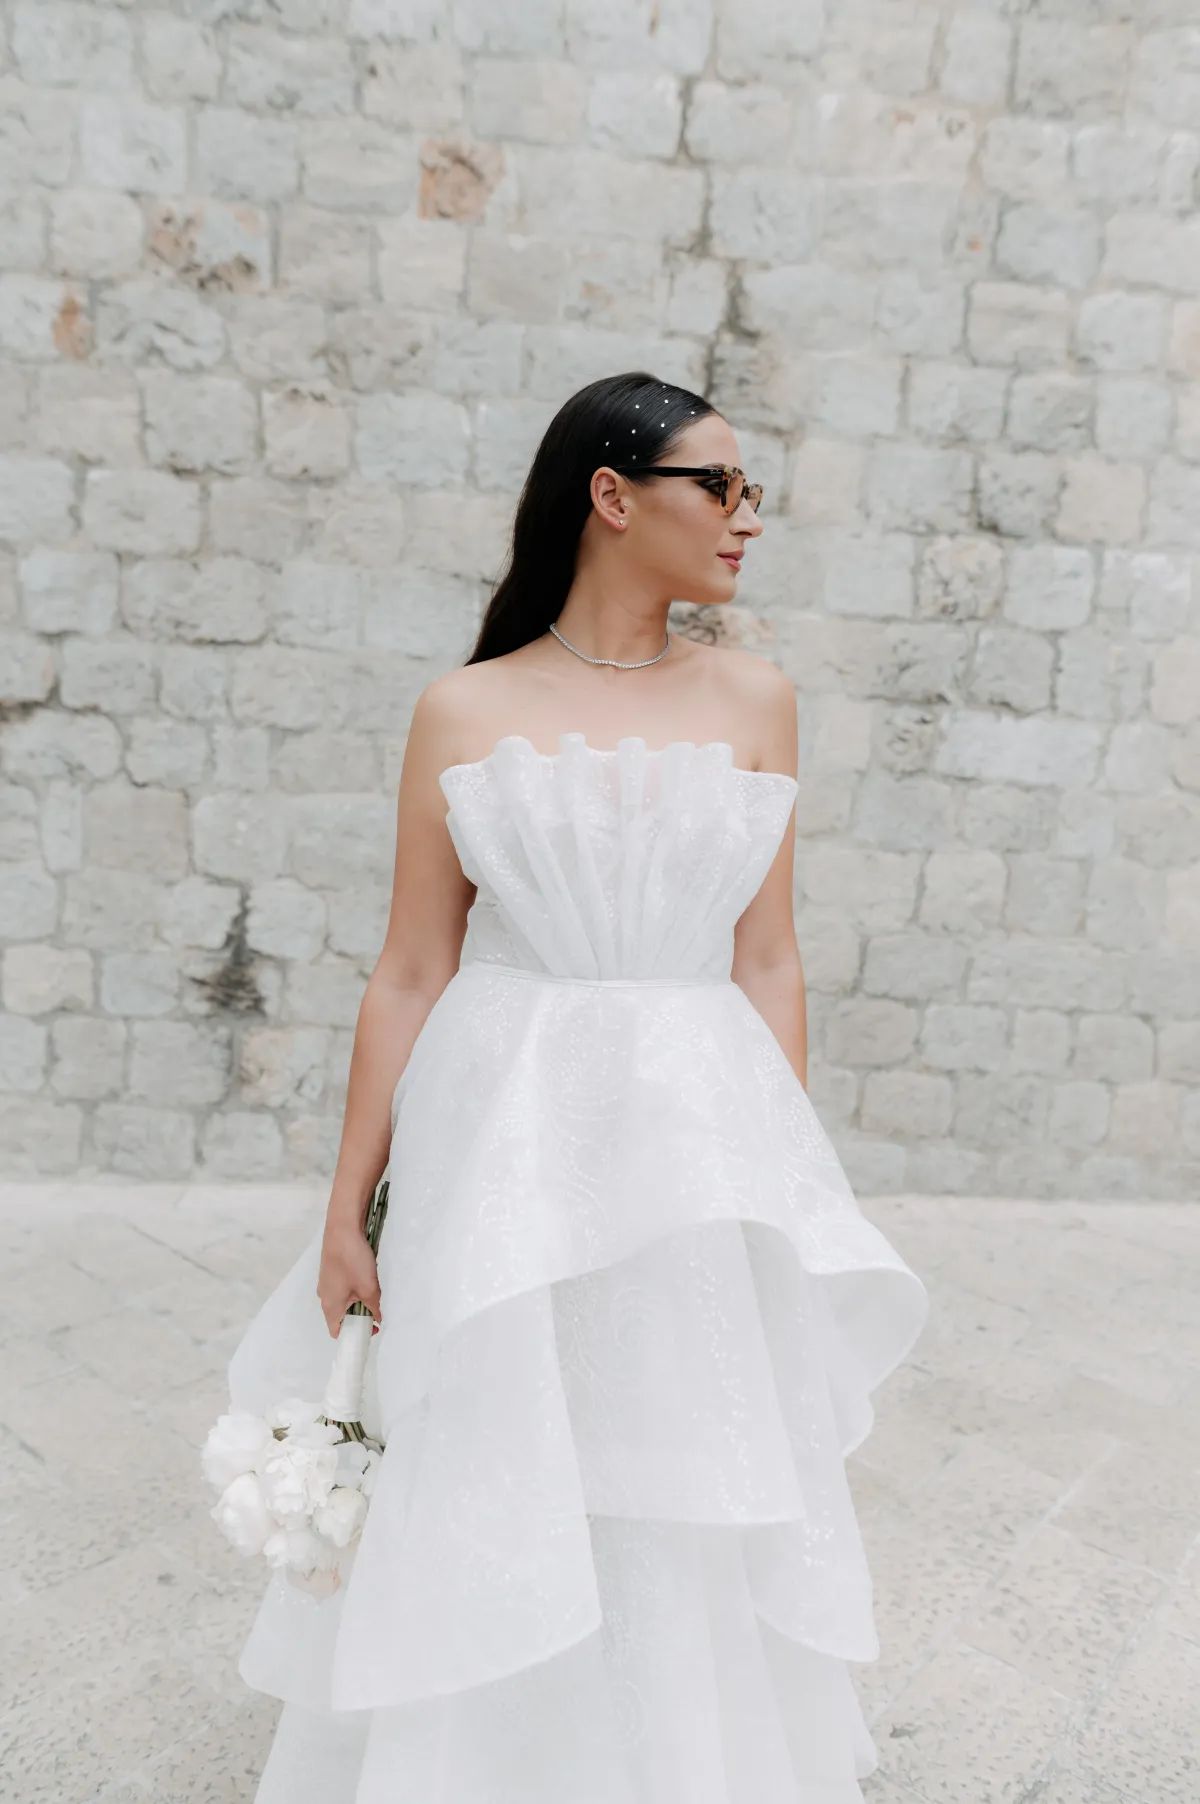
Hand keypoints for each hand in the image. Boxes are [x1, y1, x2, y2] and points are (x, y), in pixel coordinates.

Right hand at [317, 1221, 381, 1338]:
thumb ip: (374, 1308)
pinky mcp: (329, 1270)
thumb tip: (378, 1319)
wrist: (342, 1228)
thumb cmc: (353, 1261)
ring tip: (373, 1292)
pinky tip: (365, 1277)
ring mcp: (325, 1282)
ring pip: (342, 1301)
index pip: (337, 1332)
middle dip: (358, 1317)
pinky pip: (341, 1287)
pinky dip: (353, 1288)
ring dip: (357, 1301)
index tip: (370, 1330)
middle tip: (376, 1311)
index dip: (353, 1335)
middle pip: (340, 1316)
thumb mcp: (369, 1288)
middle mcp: (324, 1297)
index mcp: (330, 1306)